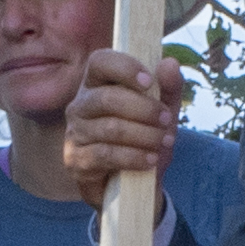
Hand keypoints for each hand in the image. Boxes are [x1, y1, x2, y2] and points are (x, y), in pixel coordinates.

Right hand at [63, 51, 191, 187]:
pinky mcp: (75, 159)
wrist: (136, 184)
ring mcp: (74, 133)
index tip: (149, 82)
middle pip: (108, 98)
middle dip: (144, 109)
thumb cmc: (145, 139)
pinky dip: (134, 157)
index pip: (100, 62)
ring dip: (144, 135)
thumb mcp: (164, 112)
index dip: (124, 68)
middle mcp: (80, 105)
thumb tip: (170, 64)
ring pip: (110, 128)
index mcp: (97, 84)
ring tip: (164, 142)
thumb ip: (169, 87)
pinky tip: (150, 160)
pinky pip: (105, 155)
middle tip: (167, 120)